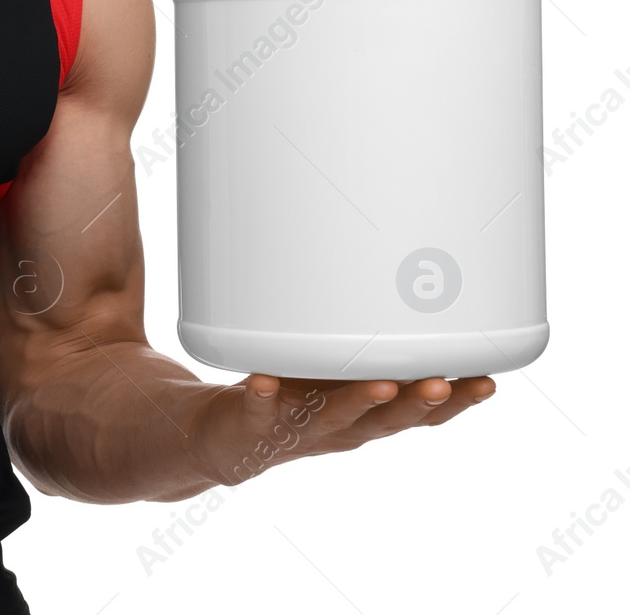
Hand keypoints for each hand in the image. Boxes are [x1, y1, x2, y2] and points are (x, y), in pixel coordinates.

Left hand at [184, 373, 496, 487]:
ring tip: (378, 384)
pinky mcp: (254, 423)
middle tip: (442, 383)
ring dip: (357, 402)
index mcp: (371, 415)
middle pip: (388, 420)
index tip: (489, 382)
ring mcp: (299, 427)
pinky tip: (262, 379)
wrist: (234, 438)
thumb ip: (375, 344)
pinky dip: (263, 395)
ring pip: (333, 417)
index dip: (458, 403)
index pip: (423, 414)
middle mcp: (343, 426)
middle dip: (417, 402)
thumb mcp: (344, 373)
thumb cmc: (298, 394)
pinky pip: (258, 410)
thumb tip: (414, 285)